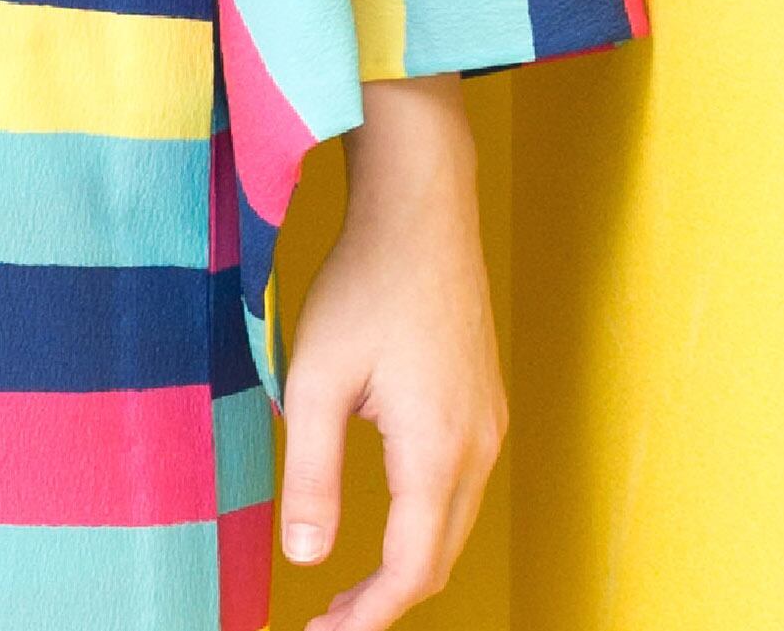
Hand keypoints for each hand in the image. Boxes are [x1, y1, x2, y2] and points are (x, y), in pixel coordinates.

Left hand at [278, 76, 506, 627]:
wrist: (422, 207)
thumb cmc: (363, 282)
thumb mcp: (317, 377)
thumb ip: (311, 473)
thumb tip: (307, 557)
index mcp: (437, 450)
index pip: (412, 570)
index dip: (369, 615)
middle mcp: (478, 446)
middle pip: (440, 557)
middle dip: (386, 600)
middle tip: (328, 621)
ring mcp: (489, 422)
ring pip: (454, 524)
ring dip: (408, 562)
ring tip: (349, 585)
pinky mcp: (484, 400)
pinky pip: (461, 486)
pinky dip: (426, 520)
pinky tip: (387, 516)